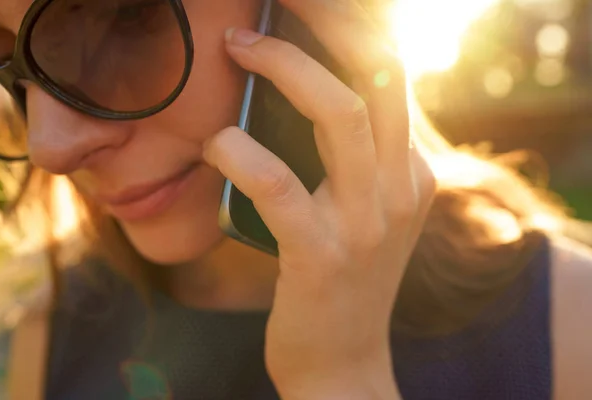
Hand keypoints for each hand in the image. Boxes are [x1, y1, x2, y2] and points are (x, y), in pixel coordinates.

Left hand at [203, 0, 435, 397]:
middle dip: (329, 21)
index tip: (309, 3)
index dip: (354, 28)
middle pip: (379, 77)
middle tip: (274, 1)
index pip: (395, 78)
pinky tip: (215, 142)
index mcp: (413, 174)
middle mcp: (402, 189)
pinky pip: (279, 186)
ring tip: (236, 47)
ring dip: (284, 68)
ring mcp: (367, 223)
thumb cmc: (340, 280)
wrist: (343, 363)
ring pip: (341, 116)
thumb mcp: (364, 213)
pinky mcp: (322, 256)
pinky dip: (240, 153)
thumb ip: (354, 160)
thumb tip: (302, 96)